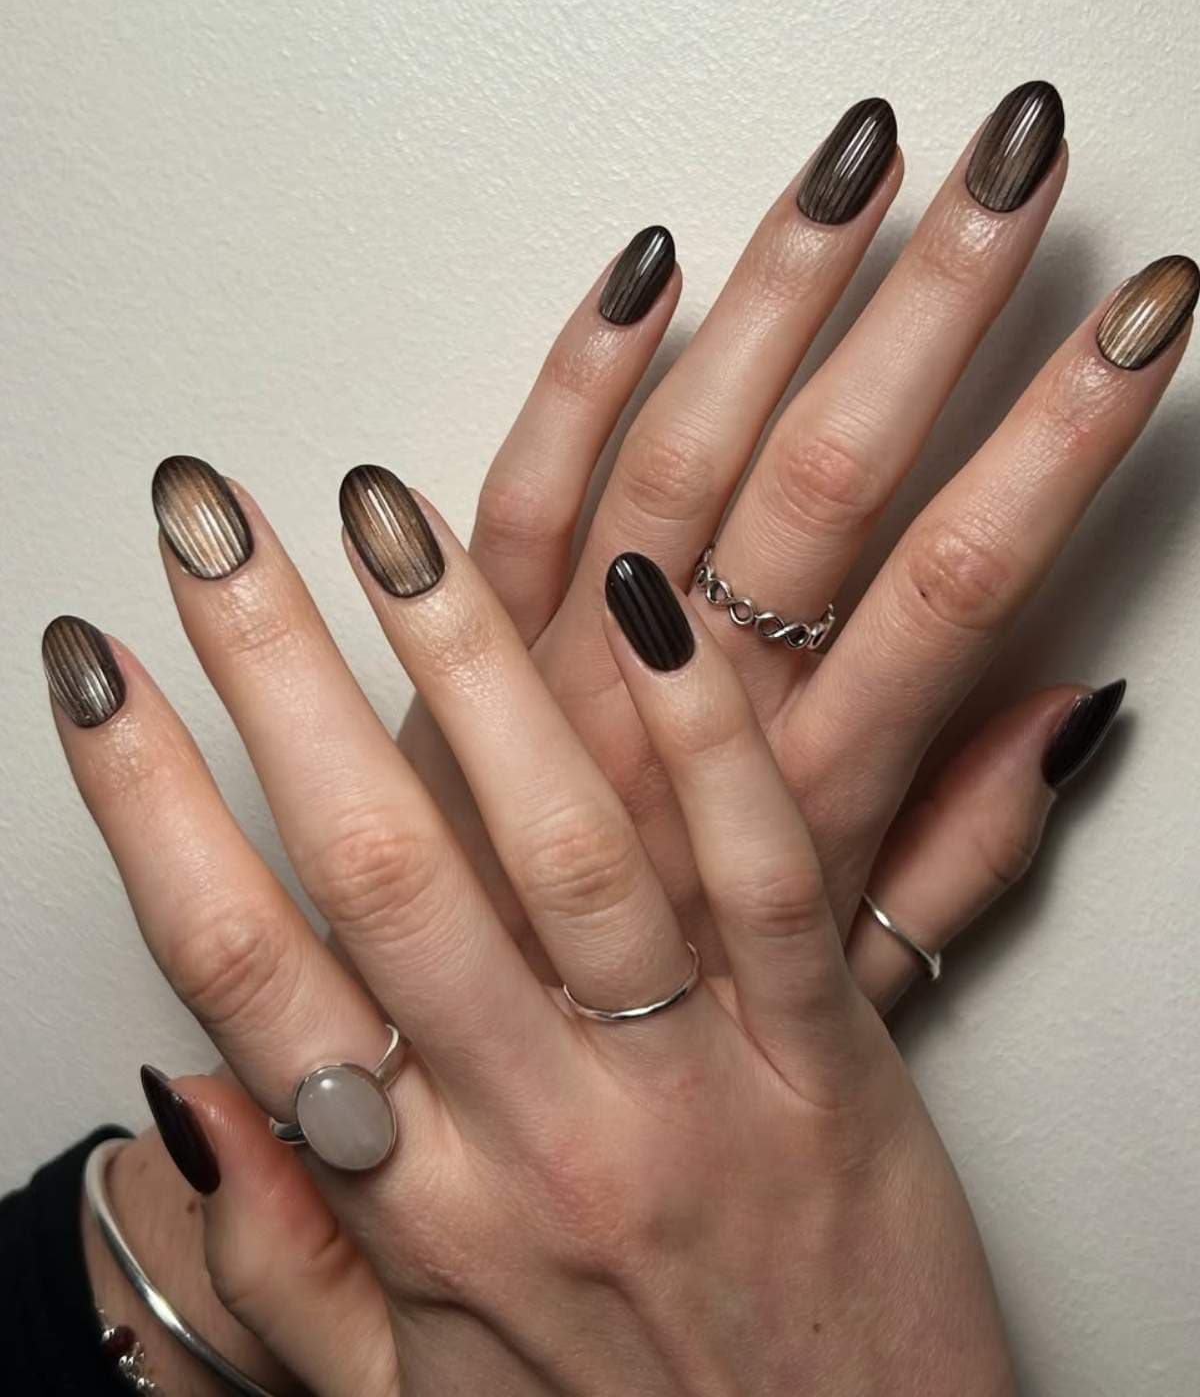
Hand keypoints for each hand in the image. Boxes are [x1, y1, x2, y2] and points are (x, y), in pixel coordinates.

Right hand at [49, 466, 1042, 1394]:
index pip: (245, 968)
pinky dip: (706, 736)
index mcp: (414, 1204)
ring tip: (393, 521)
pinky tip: (648, 609)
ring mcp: (688, 1086)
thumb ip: (283, 1267)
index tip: (96, 668)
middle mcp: (535, 1132)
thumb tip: (172, 1111)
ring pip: (562, 846)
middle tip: (212, 526)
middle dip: (276, 677)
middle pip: (378, 870)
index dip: (152, 803)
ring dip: (470, 668)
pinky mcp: (834, 1055)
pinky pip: (769, 875)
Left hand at [404, 86, 1167, 1001]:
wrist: (473, 1150)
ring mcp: (574, 682)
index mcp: (815, 796)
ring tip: (857, 159)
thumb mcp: (855, 990)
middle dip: (939, 305)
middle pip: (836, 479)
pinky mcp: (462, 668)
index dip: (1061, 439)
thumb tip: (1075, 715)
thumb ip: (964, 852)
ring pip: (686, 456)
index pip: (963, 581)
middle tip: (1015, 158)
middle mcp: (697, 720)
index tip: (1142, 317)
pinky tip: (638, 269)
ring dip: (774, 297)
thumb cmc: (671, 1064)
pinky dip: (574, 382)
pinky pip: (520, 504)